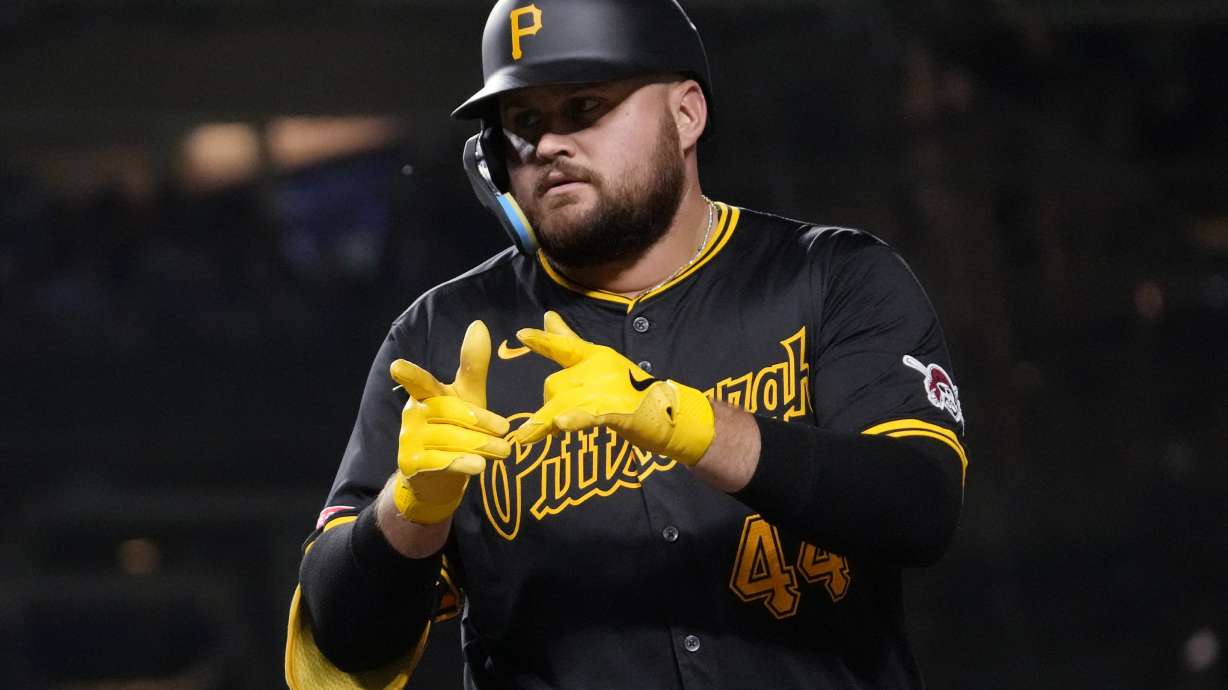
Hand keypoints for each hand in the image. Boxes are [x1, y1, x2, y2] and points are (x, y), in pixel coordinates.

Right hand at [390, 320, 510, 523]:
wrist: (438, 477)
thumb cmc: (456, 429)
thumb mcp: (468, 396)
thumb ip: (473, 365)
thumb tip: (479, 324)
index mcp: (425, 394)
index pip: (420, 383)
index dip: (409, 374)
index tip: (397, 366)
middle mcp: (412, 414)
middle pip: (449, 412)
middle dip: (480, 422)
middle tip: (505, 430)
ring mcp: (408, 440)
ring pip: (449, 439)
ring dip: (480, 444)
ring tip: (504, 451)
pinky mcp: (411, 465)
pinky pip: (440, 462)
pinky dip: (461, 464)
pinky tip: (479, 467)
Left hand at [507, 311, 714, 465]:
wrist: (669, 413)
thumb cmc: (630, 389)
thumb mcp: (599, 363)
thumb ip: (568, 342)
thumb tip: (547, 316)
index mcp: (595, 355)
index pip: (564, 345)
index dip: (543, 340)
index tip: (521, 334)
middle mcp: (600, 368)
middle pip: (555, 385)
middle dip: (548, 406)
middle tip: (550, 423)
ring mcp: (608, 390)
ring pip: (563, 403)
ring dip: (542, 423)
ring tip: (523, 438)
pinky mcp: (616, 412)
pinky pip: (589, 415)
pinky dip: (575, 419)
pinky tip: (560, 424)